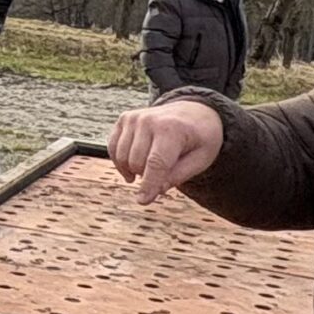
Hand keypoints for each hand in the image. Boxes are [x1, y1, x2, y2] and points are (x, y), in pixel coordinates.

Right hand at [106, 99, 224, 204]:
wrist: (194, 112)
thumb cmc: (199, 139)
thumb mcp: (200, 159)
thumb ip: (178, 176)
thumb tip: (154, 190)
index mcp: (172, 129)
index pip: (156, 163)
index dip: (149, 185)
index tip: (143, 201)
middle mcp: (149, 120)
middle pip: (137, 162)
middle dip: (147, 176)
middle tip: (164, 173)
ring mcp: (135, 118)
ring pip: (122, 157)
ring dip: (134, 169)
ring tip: (151, 168)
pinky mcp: (125, 119)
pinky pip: (113, 148)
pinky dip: (120, 161)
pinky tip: (133, 166)